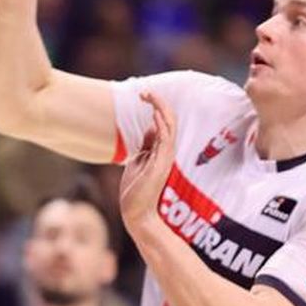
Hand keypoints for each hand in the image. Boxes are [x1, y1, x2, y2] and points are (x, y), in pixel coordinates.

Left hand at [118, 88, 176, 236]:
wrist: (136, 214)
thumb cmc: (136, 191)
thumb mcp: (138, 161)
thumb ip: (145, 146)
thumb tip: (150, 127)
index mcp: (160, 150)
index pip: (163, 122)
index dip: (155, 106)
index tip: (143, 95)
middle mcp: (166, 151)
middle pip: (168, 120)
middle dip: (159, 103)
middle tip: (145, 92)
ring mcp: (166, 157)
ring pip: (169, 126)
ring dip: (160, 109)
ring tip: (150, 96)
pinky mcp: (163, 164)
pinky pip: (166, 140)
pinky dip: (162, 126)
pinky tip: (155, 115)